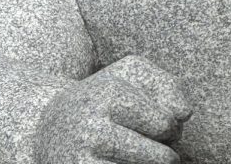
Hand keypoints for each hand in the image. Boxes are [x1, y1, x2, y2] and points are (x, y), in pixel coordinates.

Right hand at [34, 54, 191, 163]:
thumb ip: (166, 85)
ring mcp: (83, 162)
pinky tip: (122, 163)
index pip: (166, 124)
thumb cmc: (100, 100)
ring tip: (136, 156)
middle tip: (150, 146)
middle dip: (165, 154)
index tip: (158, 125)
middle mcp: (93, 129)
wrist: (45, 128)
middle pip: (159, 158)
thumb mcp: (129, 76)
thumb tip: (186, 113)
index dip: (171, 127)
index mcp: (108, 95)